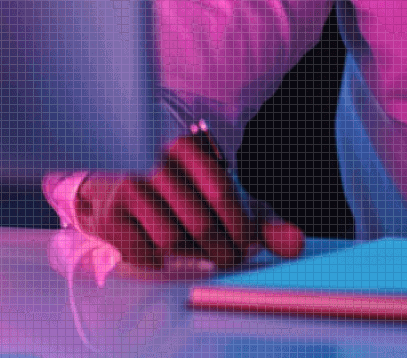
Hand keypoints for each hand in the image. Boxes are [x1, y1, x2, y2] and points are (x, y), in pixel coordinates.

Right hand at [75, 131, 305, 269]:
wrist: (117, 187)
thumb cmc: (183, 195)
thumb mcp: (225, 201)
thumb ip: (263, 223)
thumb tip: (296, 246)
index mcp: (189, 146)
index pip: (222, 193)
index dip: (240, 228)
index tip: (247, 246)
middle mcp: (155, 161)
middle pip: (199, 223)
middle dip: (221, 249)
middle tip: (228, 258)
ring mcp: (128, 186)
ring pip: (171, 239)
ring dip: (189, 254)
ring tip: (194, 249)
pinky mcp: (110, 214)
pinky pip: (144, 252)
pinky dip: (159, 260)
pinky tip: (162, 251)